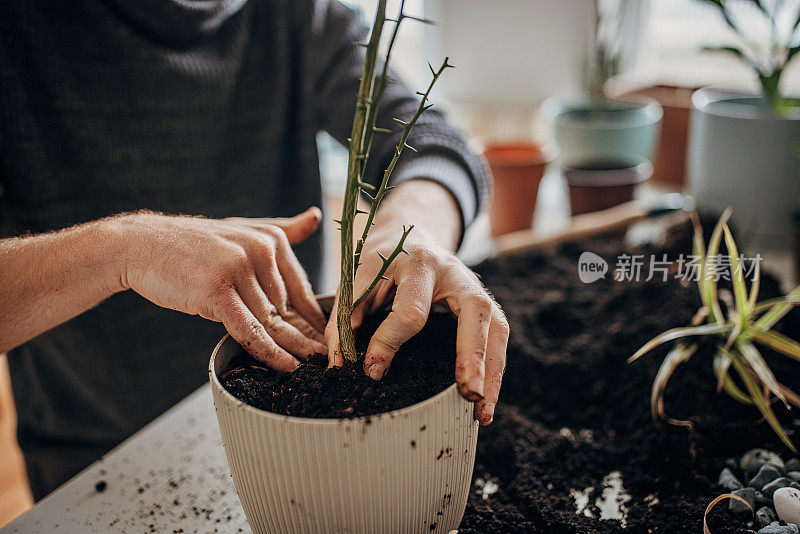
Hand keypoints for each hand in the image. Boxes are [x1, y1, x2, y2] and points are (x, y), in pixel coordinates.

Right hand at [116, 208, 326, 370]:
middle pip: (287, 308)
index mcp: (271, 239)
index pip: (300, 287)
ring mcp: (238, 269)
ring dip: (290, 349)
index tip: (327, 339)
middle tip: (324, 361)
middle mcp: (260, 250)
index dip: (313, 318)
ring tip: (309, 369)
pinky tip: (287, 367)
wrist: (141, 246)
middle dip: (303, 337)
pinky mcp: (217, 291)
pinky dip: (270, 352)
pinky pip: (250, 329)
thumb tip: (316, 216)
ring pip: (271, 321)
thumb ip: (282, 229)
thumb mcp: (242, 230)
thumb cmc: (192, 245)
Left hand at [325, 228, 507, 424]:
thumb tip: (342, 364)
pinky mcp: (483, 302)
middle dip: (472, 354)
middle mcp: (454, 271)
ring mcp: (474, 285)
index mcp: (417, 262)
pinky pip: (498, 335)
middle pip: (475, 310)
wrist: (407, 232)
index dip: (390, 342)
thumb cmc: (379, 260)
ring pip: (496, 325)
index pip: (411, 309)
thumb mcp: (355, 278)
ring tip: (481, 410)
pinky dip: (495, 369)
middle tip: (468, 392)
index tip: (373, 371)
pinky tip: (486, 399)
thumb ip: (346, 317)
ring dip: (492, 370)